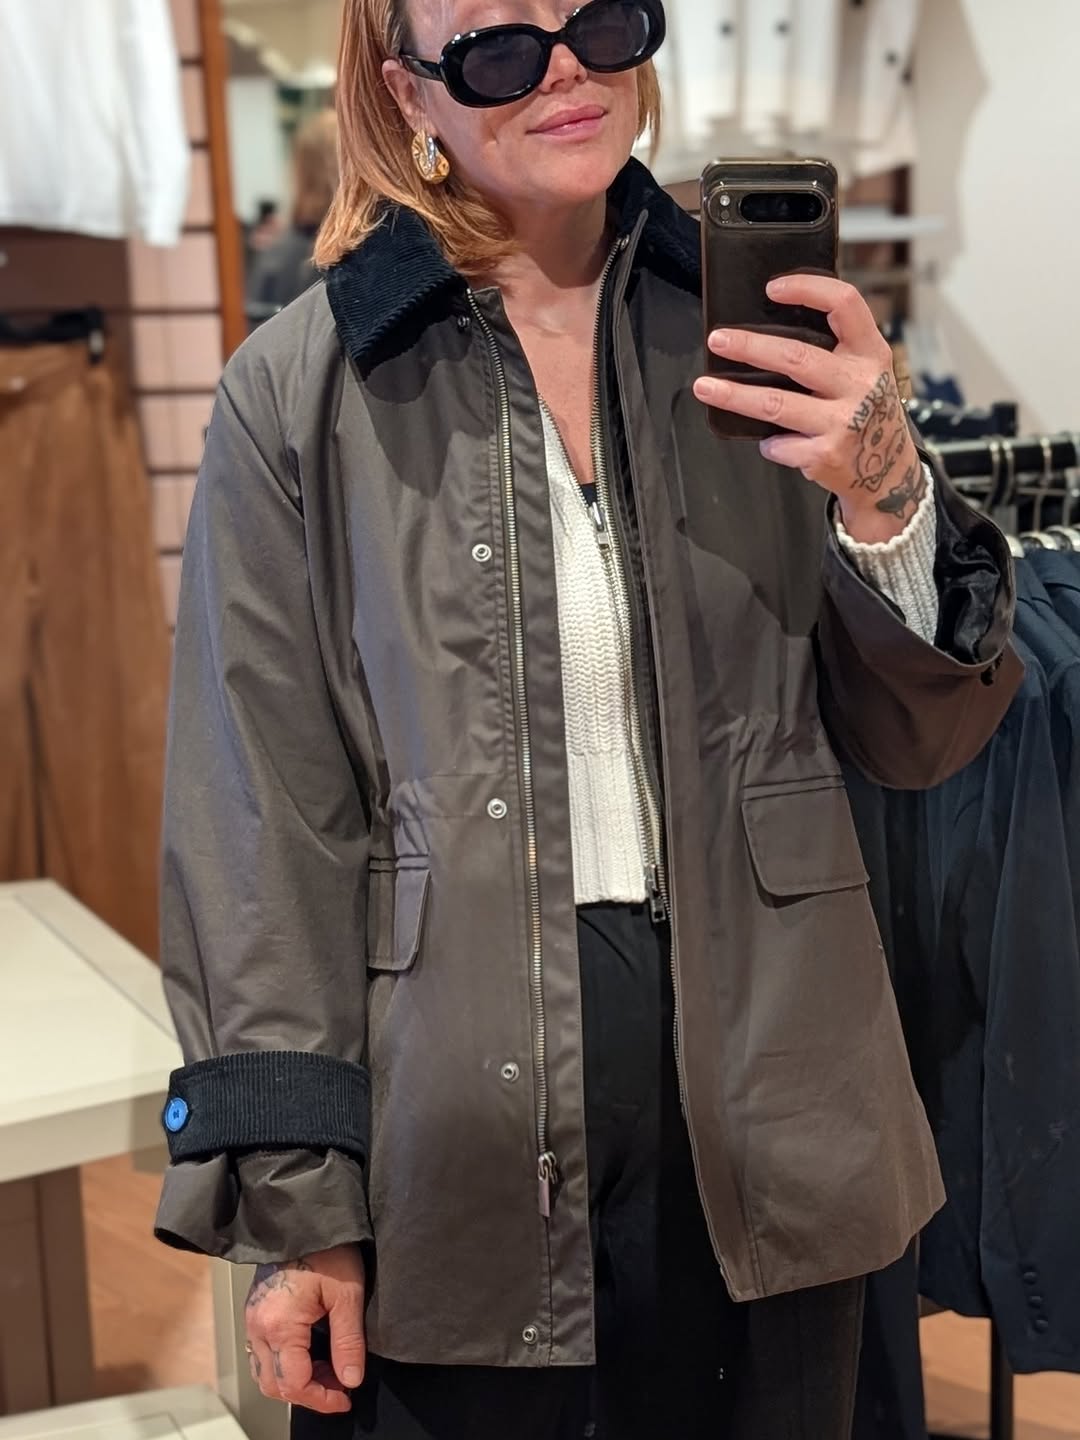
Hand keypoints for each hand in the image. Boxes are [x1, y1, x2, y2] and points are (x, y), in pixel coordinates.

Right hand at [244, 1244, 366, 1414]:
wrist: (305, 1216)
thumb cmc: (327, 1248)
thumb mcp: (347, 1294)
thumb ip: (348, 1341)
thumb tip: (351, 1379)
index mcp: (279, 1324)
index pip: (294, 1384)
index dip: (322, 1398)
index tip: (345, 1398)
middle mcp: (258, 1326)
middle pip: (274, 1385)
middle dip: (308, 1393)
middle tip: (339, 1387)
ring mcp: (252, 1319)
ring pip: (264, 1372)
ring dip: (294, 1380)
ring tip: (327, 1371)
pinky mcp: (254, 1311)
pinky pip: (263, 1353)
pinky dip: (284, 1364)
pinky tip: (310, 1355)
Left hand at [693, 275, 925, 544]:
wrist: (890, 472)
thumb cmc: (866, 412)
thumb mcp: (866, 373)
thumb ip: (835, 350)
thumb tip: (768, 329)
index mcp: (871, 353)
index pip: (845, 304)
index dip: (808, 289)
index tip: (771, 288)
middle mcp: (861, 384)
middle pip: (796, 357)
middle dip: (749, 347)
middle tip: (716, 340)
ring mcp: (844, 422)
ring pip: (775, 404)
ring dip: (734, 394)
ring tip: (704, 386)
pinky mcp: (826, 456)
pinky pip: (779, 445)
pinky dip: (769, 444)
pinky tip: (770, 442)